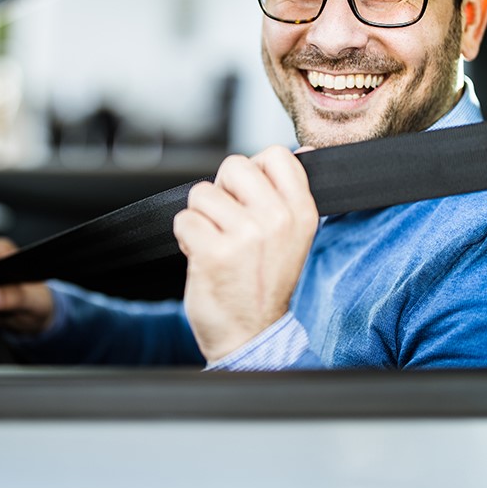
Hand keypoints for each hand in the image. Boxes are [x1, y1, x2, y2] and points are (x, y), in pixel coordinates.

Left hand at [173, 146, 317, 362]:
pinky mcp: (214, 252)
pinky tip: (203, 257)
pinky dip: (186, 238)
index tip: (250, 199)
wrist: (250, 336)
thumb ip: (291, 193)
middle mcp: (277, 220)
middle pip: (233, 166)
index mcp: (302, 212)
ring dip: (201, 218)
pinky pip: (184, 219)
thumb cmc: (265, 284)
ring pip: (202, 193)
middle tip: (229, 224)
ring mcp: (246, 235)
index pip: (276, 154)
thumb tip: (303, 151)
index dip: (253, 171)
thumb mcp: (294, 236)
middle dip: (223, 192)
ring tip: (217, 244)